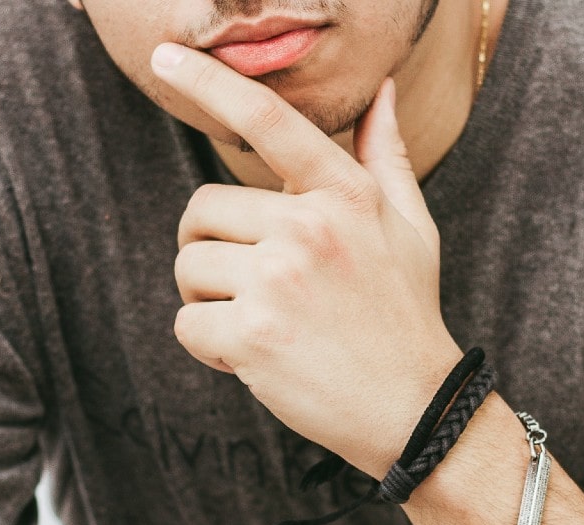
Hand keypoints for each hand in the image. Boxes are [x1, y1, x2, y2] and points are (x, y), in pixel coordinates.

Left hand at [153, 43, 462, 478]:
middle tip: (251, 288)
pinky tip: (253, 359)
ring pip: (189, 267)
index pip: (267, 121)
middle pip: (202, 210)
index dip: (209, 82)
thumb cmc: (407, 316)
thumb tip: (381, 93)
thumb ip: (386, 158)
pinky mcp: (251, 335)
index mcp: (343, 195)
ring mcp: (278, 281)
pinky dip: (208, 346)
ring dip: (208, 300)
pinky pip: (186, 323)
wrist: (417, 410)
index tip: (166, 55)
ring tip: (260, 326)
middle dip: (212, 250)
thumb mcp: (412, 229)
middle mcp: (309, 227)